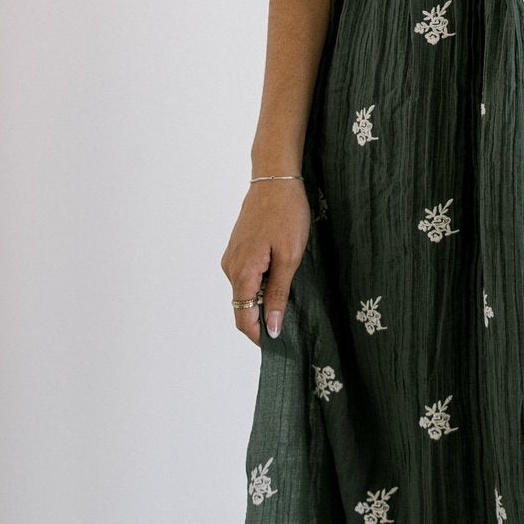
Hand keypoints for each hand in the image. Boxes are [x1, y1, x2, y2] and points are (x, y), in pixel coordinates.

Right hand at [221, 179, 310, 345]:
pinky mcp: (238, 248)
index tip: (279, 345)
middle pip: (242, 307)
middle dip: (263, 318)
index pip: (243, 318)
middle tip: (292, 323)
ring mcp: (232, 257)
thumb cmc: (286, 214)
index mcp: (242, 272)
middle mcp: (230, 268)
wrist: (275, 178)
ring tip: (291, 297)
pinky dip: (261, 283)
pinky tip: (281, 276)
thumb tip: (270, 328)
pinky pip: (247, 276)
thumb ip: (277, 294)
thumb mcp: (289, 257)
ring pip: (245, 291)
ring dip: (263, 299)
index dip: (258, 336)